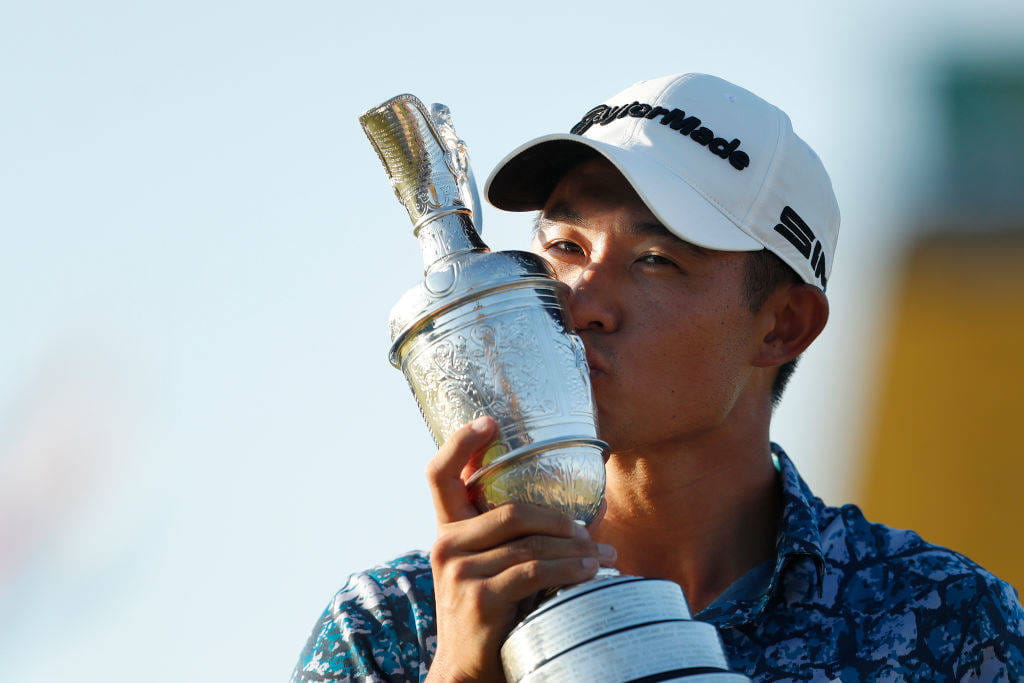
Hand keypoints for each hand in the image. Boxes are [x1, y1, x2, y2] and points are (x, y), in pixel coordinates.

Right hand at [424, 416, 615, 681]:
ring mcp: (460, 571)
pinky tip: (590, 573)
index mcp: (446, 530)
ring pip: (530, 542)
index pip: (438, 475)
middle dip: (559, 518)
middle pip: (510, 508)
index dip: (460, 443)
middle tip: (589, 530)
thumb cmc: (488, 614)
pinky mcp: (480, 598)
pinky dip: (570, 570)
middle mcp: (445, 545)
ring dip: (576, 549)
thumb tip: (566, 513)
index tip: (489, 421)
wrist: (468, 672)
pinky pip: (535, 571)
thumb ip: (503, 538)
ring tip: (603, 557)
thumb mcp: (485, 567)